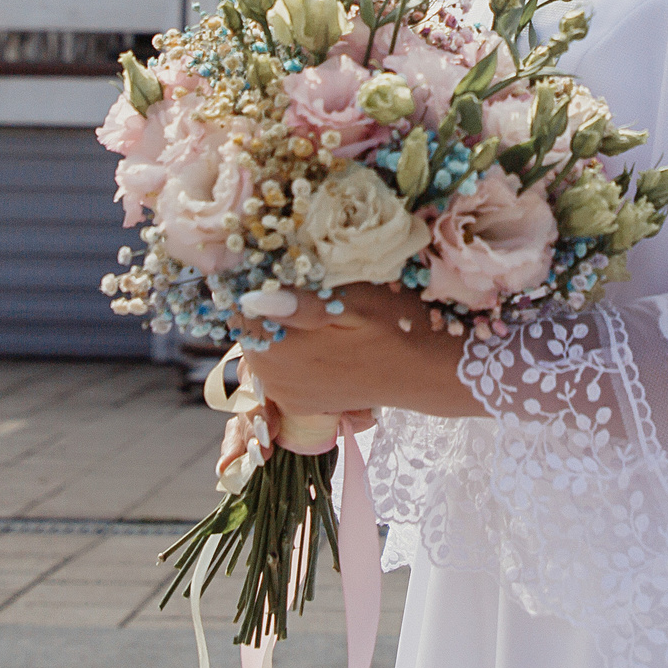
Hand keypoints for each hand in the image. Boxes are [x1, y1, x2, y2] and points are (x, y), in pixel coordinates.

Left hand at [240, 283, 484, 420]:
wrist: (428, 373)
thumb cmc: (397, 326)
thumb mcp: (357, 302)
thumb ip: (302, 304)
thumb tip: (252, 299)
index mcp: (281, 351)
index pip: (239, 308)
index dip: (256, 281)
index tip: (282, 263)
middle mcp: (274, 380)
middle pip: (248, 328)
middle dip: (267, 304)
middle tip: (306, 281)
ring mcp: (286, 396)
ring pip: (261, 347)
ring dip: (278, 326)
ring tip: (317, 307)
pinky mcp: (299, 404)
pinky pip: (277, 368)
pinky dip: (289, 349)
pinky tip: (318, 335)